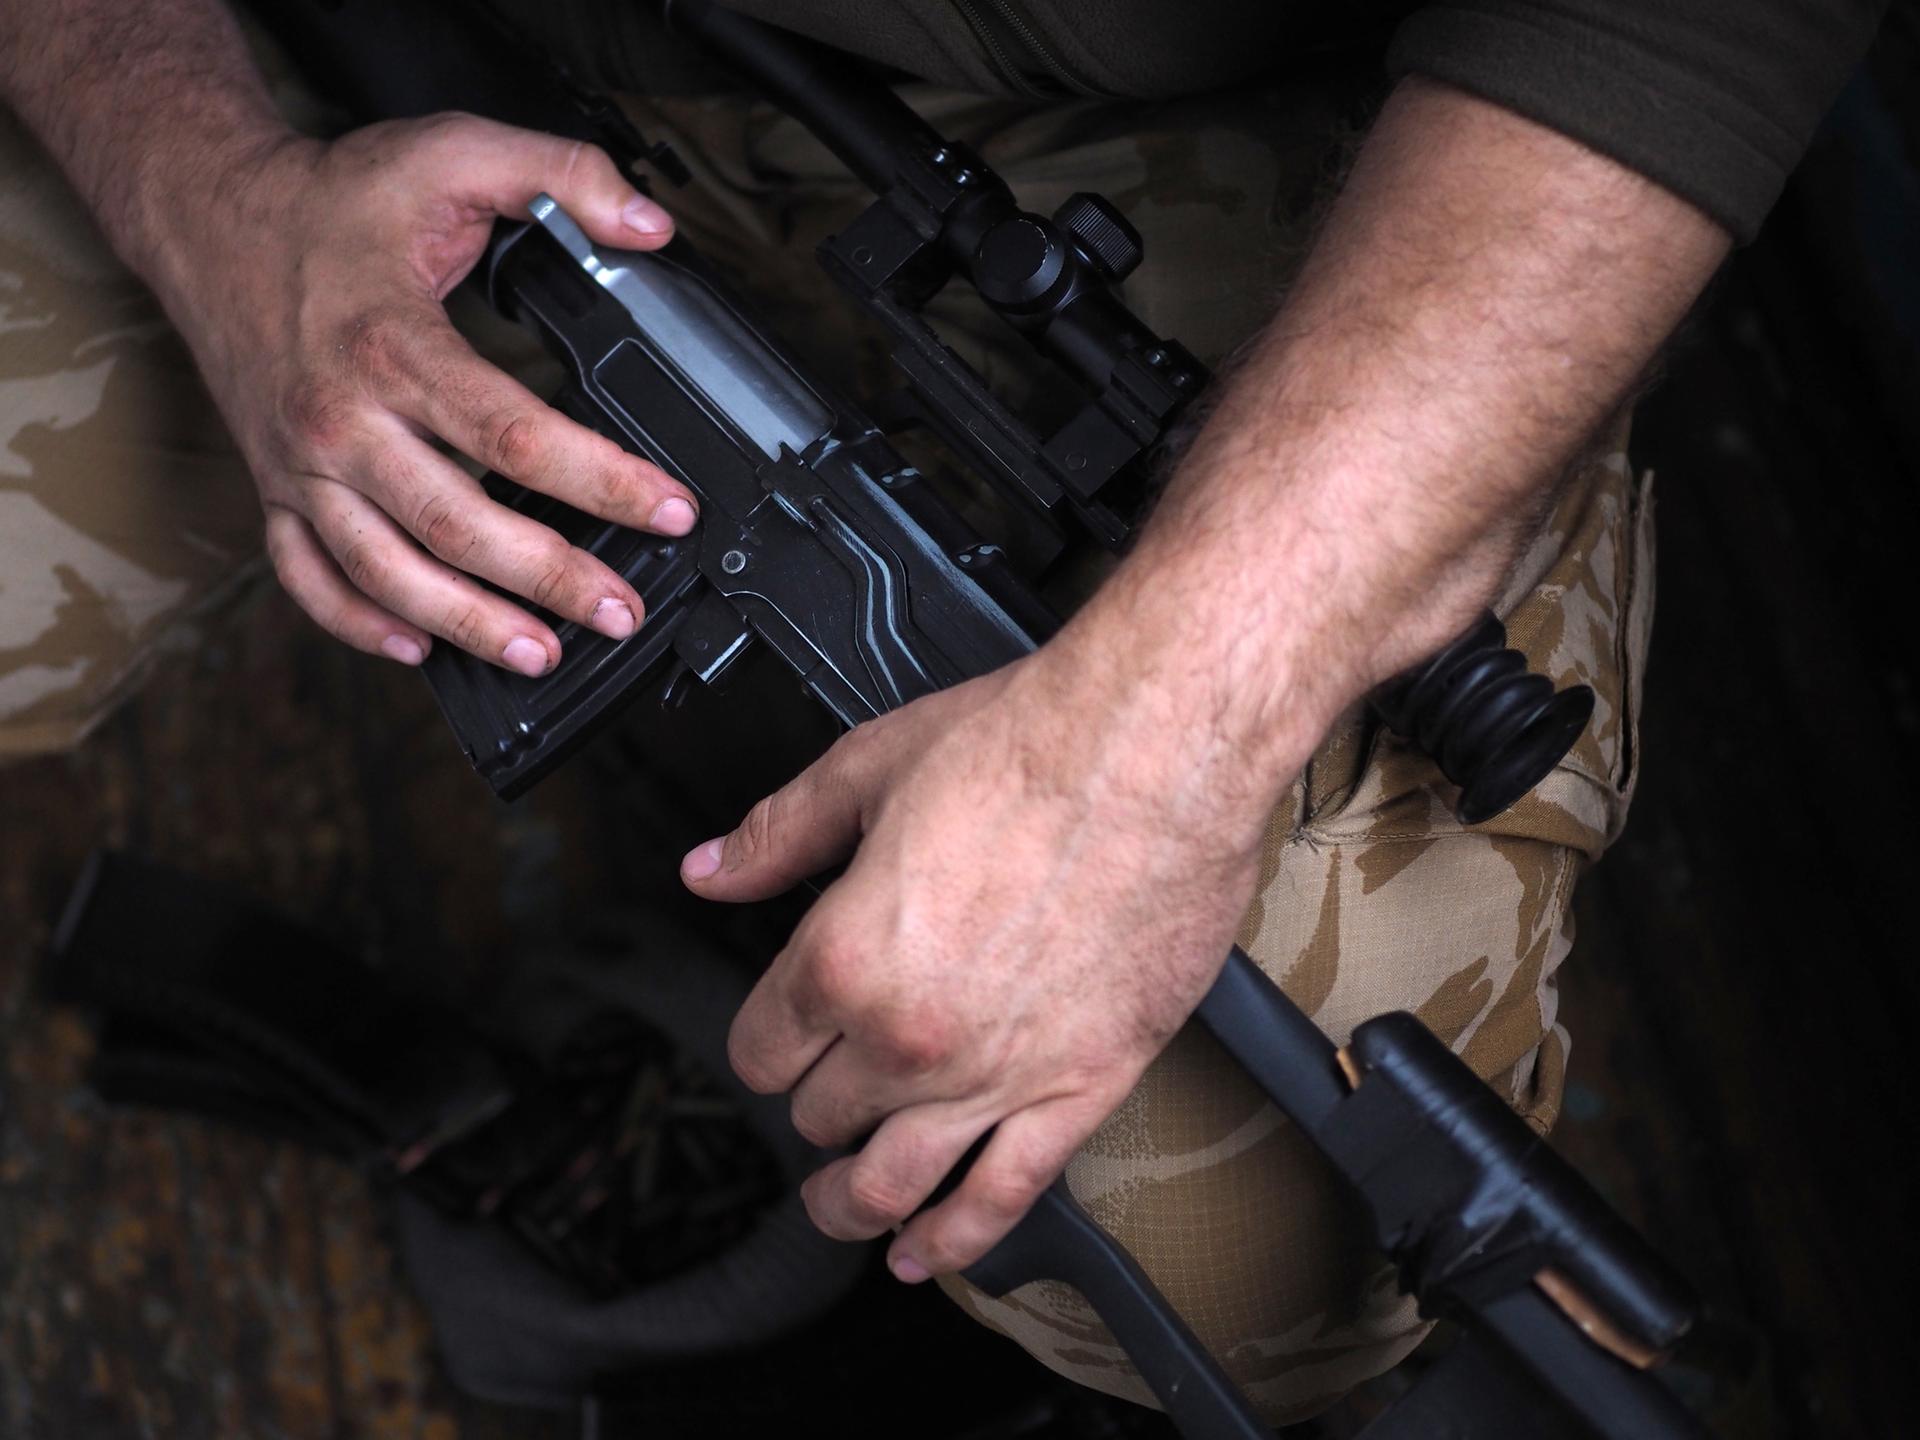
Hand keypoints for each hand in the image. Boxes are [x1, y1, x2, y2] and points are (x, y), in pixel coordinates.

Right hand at [151, 113, 697, 671]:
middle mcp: (342, 419)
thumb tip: (652, 224)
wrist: (207, 216)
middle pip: (456, 524)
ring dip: (466, 624)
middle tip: (622, 611)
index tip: (670, 510)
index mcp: (393, 345)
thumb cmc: (332, 200)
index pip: (513, 434)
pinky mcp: (275, 489)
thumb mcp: (451, 153)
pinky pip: (308, 577)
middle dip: (551, 578)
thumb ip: (560, 173)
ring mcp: (303, 465)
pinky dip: (357, 624)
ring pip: (385, 570)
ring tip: (541, 655)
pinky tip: (417, 650)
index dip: (603, 480)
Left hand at [680, 650, 1288, 1280]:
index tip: (778, 1038)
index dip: (763, 1044)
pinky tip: (927, 1251)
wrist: (1158, 750)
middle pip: (822, 1116)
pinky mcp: (1081, 1088)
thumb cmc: (1030, 747)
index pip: (762, 1048)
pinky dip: (957, 1237)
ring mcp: (995, 1075)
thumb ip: (778, 836)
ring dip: (854, 1205)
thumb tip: (710, 871)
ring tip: (843, 1209)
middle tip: (828, 1084)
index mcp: (844, 958)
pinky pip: (1003, 1195)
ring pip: (892, 1183)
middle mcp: (909, 1036)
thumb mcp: (869, 770)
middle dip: (814, 1102)